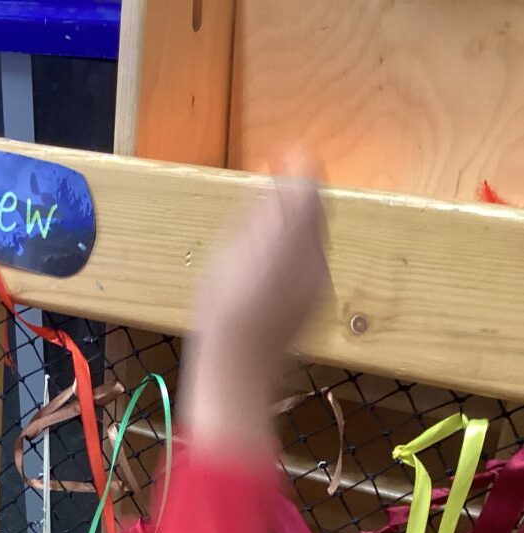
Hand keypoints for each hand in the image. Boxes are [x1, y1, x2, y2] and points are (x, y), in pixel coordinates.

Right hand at [180, 167, 328, 458]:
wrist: (239, 369)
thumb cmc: (223, 312)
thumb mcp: (230, 252)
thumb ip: (260, 214)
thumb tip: (276, 184)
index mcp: (294, 238)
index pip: (308, 187)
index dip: (299, 167)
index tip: (287, 154)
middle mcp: (315, 256)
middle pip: (315, 211)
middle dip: (298, 195)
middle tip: (277, 181)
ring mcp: (318, 281)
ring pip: (314, 236)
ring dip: (295, 223)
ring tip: (267, 221)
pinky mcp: (314, 301)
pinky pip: (310, 261)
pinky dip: (296, 249)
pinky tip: (270, 260)